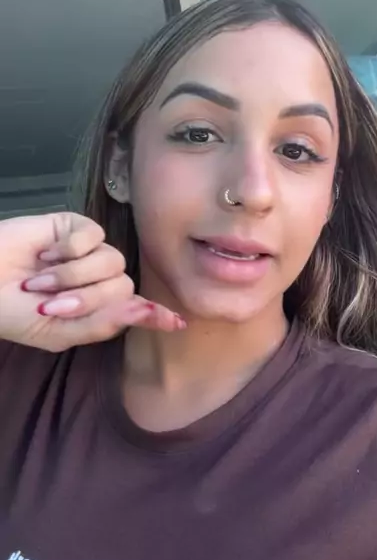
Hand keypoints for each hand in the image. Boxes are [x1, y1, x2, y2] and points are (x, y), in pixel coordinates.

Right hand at [0, 212, 184, 351]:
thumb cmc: (13, 313)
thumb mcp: (57, 332)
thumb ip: (101, 323)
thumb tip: (144, 311)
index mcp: (97, 309)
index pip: (135, 310)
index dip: (156, 316)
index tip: (177, 323)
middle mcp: (99, 281)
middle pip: (123, 287)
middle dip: (87, 298)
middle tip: (50, 302)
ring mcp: (89, 253)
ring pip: (112, 262)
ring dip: (74, 275)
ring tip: (41, 280)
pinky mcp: (76, 227)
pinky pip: (94, 236)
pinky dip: (68, 249)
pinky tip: (45, 253)